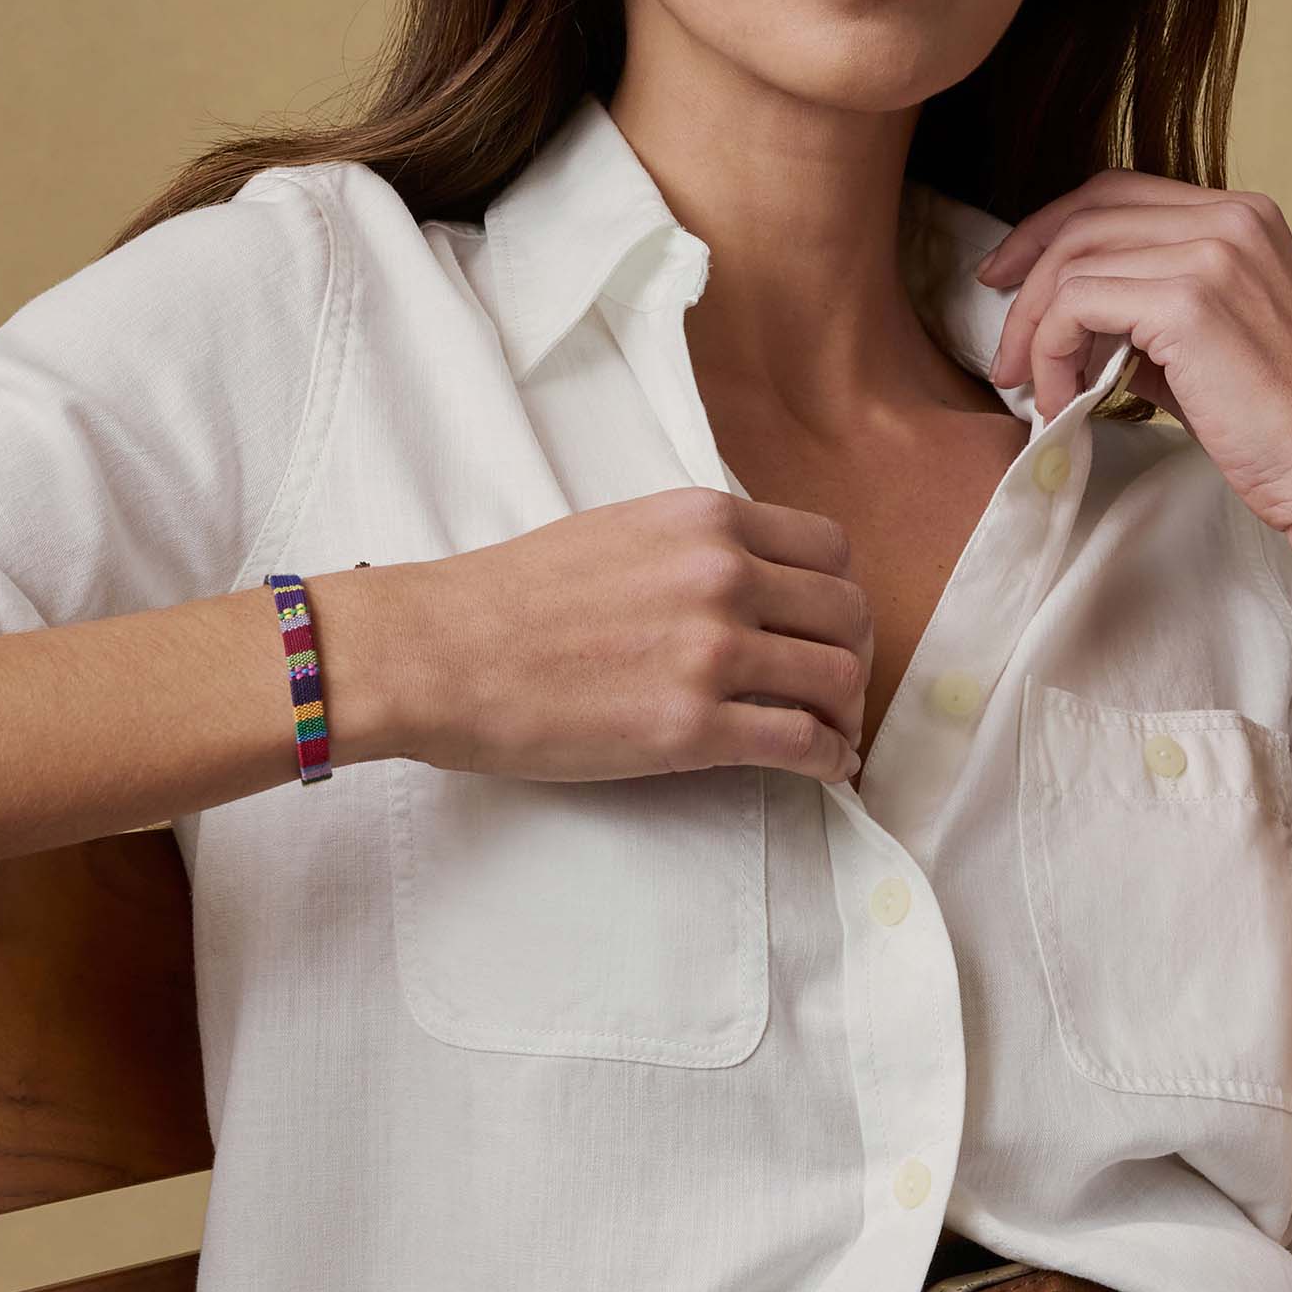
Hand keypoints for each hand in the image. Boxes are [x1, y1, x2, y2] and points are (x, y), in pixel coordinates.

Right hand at [355, 486, 873, 784]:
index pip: (829, 550)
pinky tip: (825, 771)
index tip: (827, 630)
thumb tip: (748, 588)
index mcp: (705, 521)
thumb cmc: (509, 599)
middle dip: (853, 658)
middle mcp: (723, 575)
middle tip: (836, 692)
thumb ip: (692, 549)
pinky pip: (802, 743)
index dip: (839, 598)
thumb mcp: (619, 532)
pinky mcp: (692, 727)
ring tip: (833, 738)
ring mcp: (712, 651)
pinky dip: (830, 760)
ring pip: (837, 679)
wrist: (438, 651)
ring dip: (846, 714)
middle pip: (847, 615)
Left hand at [976, 172, 1291, 551]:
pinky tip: (1063, 402)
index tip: (1009, 278)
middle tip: (1002, 344)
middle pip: (1088, 214)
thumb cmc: (1276, 428)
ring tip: (1033, 389)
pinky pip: (1076, 306)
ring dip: (1034, 330)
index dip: (1050, 230)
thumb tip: (1071, 318)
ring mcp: (1213, 253)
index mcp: (1245, 217)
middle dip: (1025, 272)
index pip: (1119, 194)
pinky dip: (1052, 355)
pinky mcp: (1190, 301)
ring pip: (1073, 262)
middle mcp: (1232, 218)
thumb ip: (1149, 313)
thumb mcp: (1210, 345)